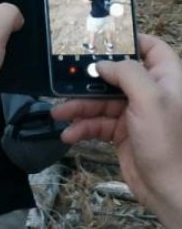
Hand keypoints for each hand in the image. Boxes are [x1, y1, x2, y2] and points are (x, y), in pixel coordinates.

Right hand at [52, 34, 181, 222]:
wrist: (170, 189)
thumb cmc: (167, 141)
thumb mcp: (151, 100)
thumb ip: (127, 74)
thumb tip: (102, 64)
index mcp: (166, 79)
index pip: (150, 48)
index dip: (128, 40)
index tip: (99, 39)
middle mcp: (151, 93)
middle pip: (116, 76)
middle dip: (89, 80)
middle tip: (63, 79)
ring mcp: (136, 114)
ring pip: (101, 101)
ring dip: (78, 107)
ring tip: (58, 114)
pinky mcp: (123, 134)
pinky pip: (97, 124)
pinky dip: (82, 128)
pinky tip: (69, 135)